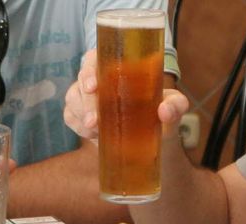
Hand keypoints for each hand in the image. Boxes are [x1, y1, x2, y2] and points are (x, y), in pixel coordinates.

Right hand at [63, 51, 190, 140]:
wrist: (153, 142)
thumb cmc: (162, 116)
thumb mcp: (175, 108)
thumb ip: (175, 106)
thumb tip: (164, 111)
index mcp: (118, 67)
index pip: (94, 59)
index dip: (89, 70)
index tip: (94, 87)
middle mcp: (100, 78)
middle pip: (81, 81)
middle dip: (85, 101)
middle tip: (94, 120)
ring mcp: (87, 96)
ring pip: (72, 99)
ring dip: (81, 115)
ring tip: (98, 130)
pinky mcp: (80, 115)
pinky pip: (69, 117)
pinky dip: (78, 127)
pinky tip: (93, 134)